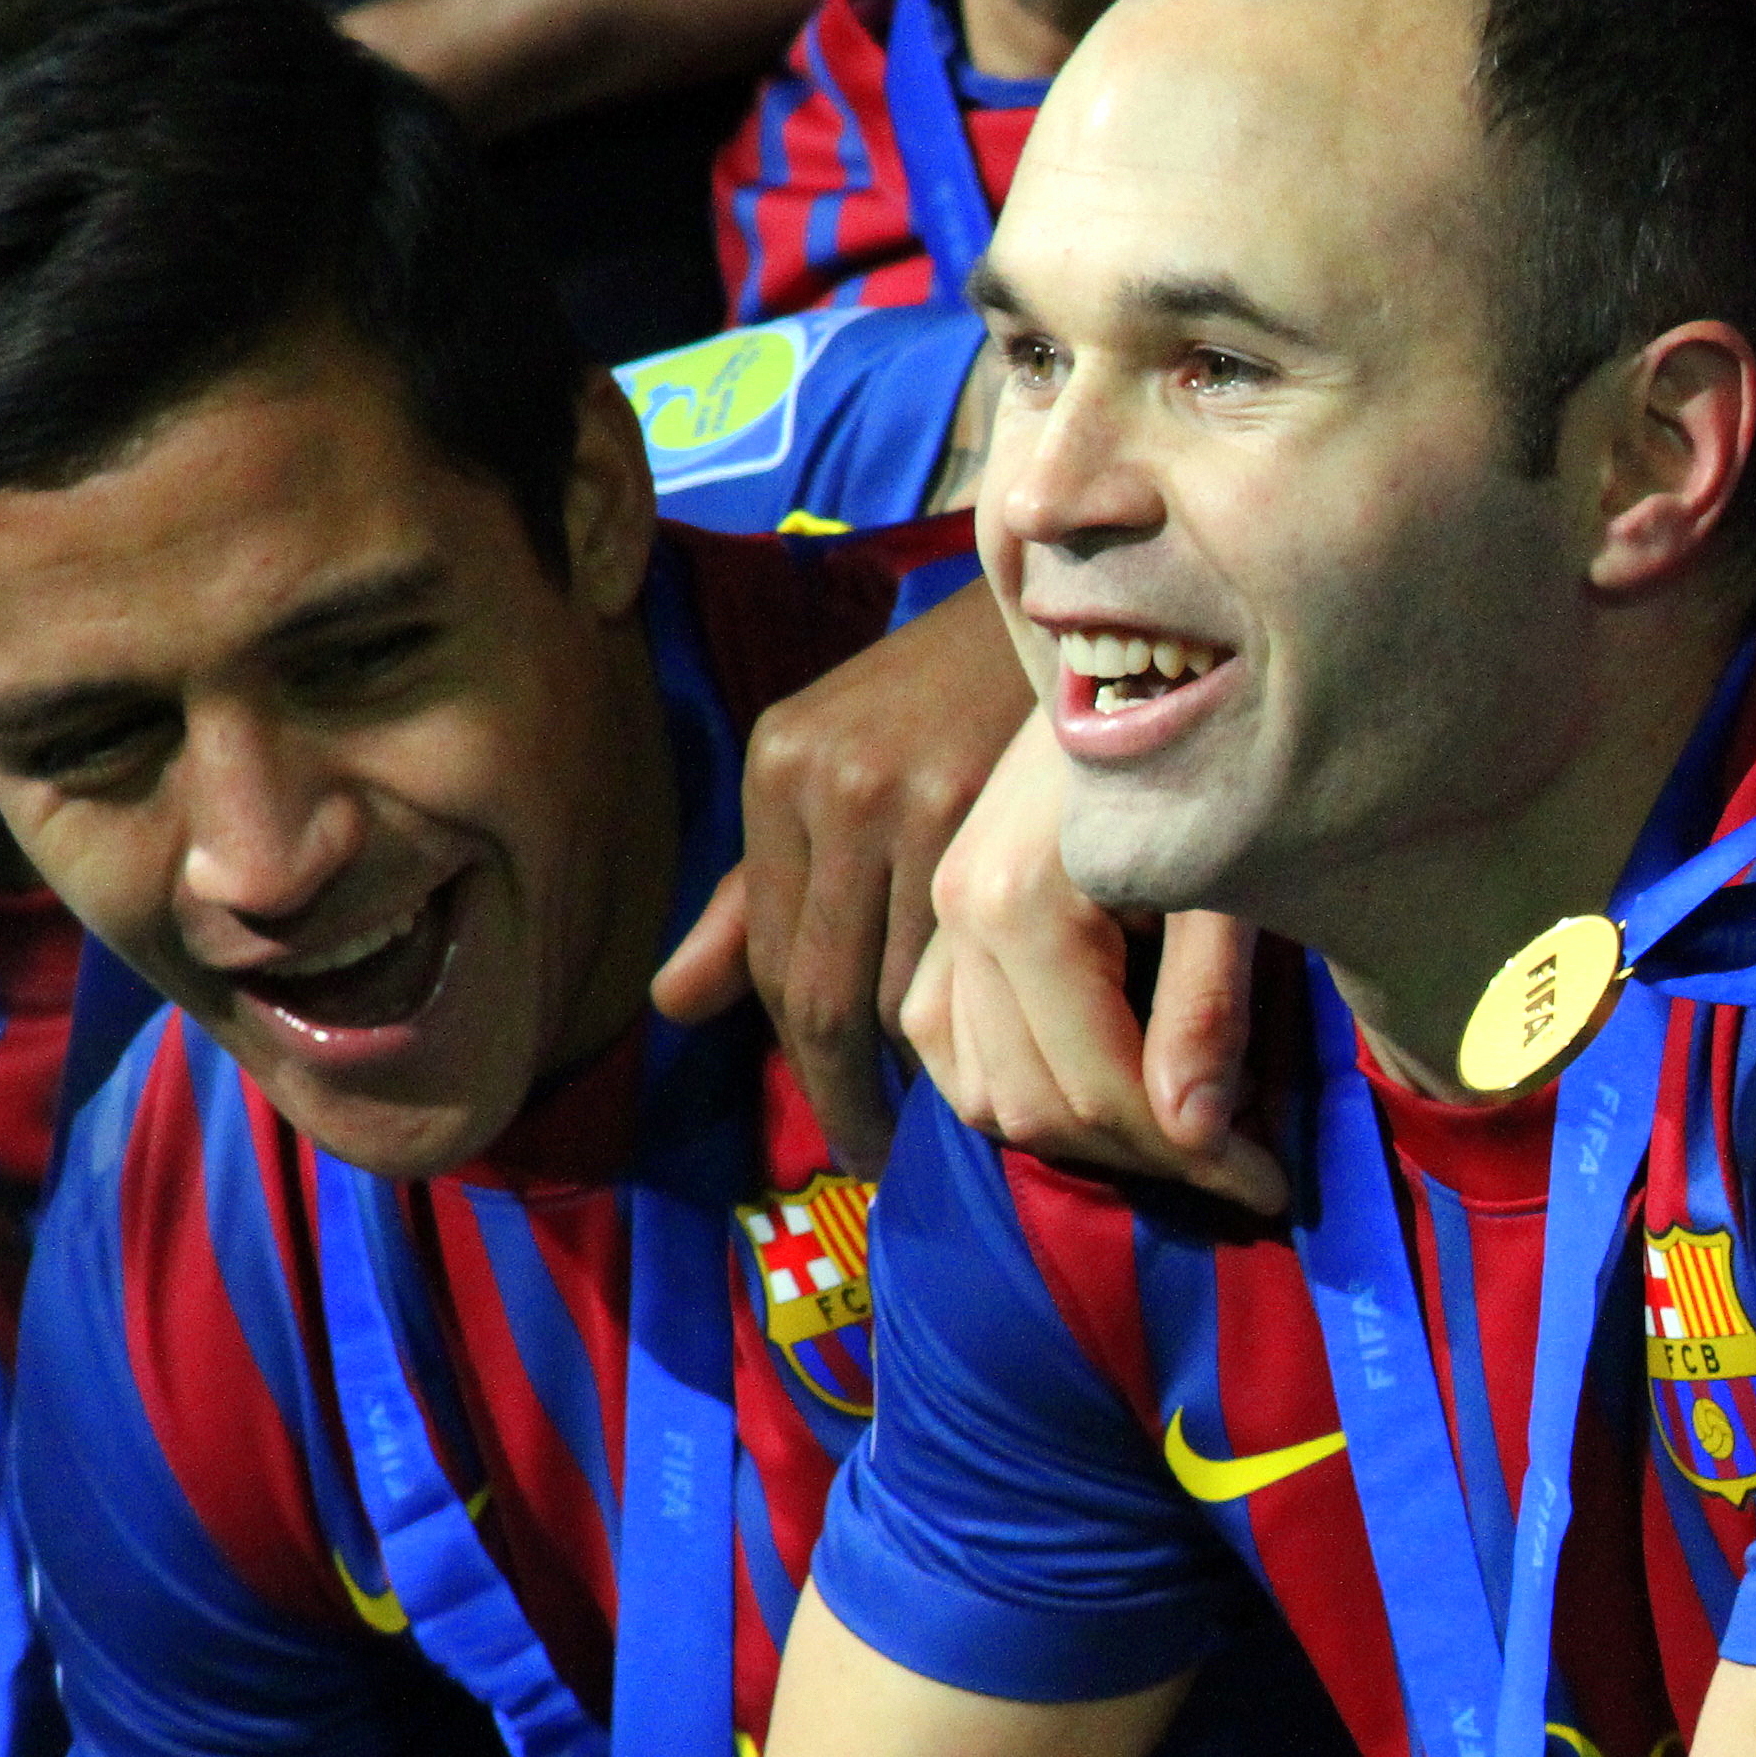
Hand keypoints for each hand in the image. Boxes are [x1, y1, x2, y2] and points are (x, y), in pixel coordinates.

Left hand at [654, 582, 1038, 1173]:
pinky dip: (988, 1018)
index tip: (847, 1124)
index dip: (806, 1062)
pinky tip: (1017, 1049)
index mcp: (780, 768)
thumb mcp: (841, 766)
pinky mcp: (994, 807)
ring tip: (958, 1121)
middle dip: (848, 1095)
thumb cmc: (959, 696)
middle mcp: (831, 784)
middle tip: (885, 1158)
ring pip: (899, 987)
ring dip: (925, 1071)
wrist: (1083, 598)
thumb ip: (758, 891)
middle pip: (821, 992)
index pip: (773, 964)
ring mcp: (912, 796)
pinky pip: (973, 955)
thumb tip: (672, 1006)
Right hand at [897, 715, 1282, 1210]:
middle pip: (1030, 1107)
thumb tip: (1192, 1139)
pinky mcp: (926, 912)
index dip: (1190, 1161)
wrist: (1134, 653)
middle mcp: (951, 916)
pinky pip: (939, 1044)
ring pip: (973, 1092)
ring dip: (1074, 1135)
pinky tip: (1095, 1092)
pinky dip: (1012, 1088)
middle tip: (1236, 1169)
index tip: (1269, 1189)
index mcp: (1020, 908)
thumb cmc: (1209, 748)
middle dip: (1139, 1159)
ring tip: (1174, 1136)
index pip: (1096, 1092)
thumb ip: (1207, 1004)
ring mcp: (927, 914)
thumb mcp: (1230, 875)